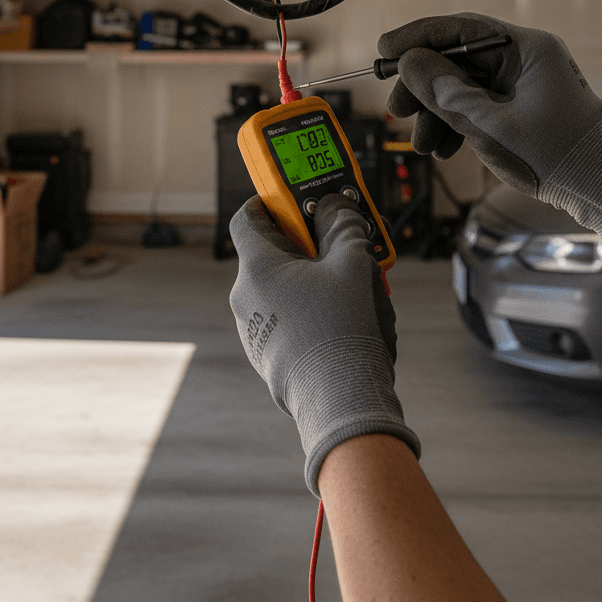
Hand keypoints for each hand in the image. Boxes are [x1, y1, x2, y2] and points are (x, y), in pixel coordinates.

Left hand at [229, 193, 419, 495]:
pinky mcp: (267, 354)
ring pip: (284, 288)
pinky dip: (312, 310)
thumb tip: (335, 207)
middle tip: (344, 245)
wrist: (340, 402)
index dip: (272, 202)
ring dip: (316, 280)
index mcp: (257, 267)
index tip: (298, 199)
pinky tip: (346, 320)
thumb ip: (343, 225)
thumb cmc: (341, 331)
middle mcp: (245, 296)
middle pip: (273, 253)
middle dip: (311, 245)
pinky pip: (288, 318)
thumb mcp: (353, 263)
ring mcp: (253, 328)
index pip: (248, 216)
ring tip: (355, 289)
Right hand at [378, 12, 601, 251]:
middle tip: (397, 110)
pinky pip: (477, 105)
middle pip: (458, 59)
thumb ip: (445, 92)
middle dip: (424, 86)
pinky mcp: (521, 107)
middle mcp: (525, 59)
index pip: (461, 29)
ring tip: (421, 144)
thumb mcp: (490, 126)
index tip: (384, 49)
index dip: (417, 37)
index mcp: (528, 49)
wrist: (600, 190)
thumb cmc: (556, 157)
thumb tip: (408, 62)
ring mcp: (523, 83)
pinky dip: (455, 123)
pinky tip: (442, 147)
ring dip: (436, 112)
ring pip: (463, 86)